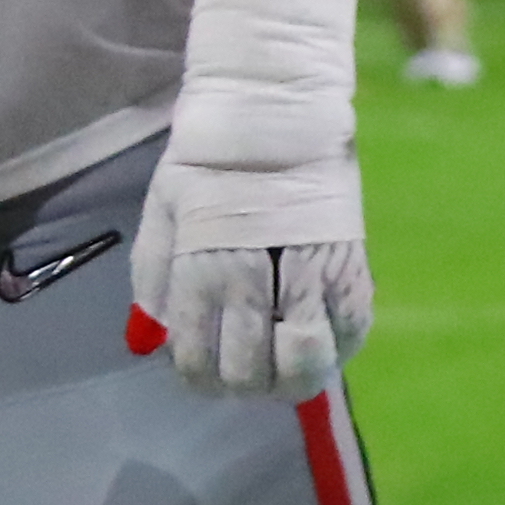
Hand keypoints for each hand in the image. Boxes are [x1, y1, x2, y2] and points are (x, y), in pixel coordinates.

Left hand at [127, 0, 372, 397]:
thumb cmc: (204, 168)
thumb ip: (156, 282)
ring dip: (293, 381)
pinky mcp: (348, 265)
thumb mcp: (160, 218)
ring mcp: (304, 275)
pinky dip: (338, 349)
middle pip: (250, 372)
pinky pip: (351, 329)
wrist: (271, 118)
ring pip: (304, 362)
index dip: (201, 380)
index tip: (205, 375)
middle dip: (244, 386)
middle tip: (246, 377)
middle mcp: (250, 281)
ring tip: (285, 373)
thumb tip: (154, 339)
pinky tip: (322, 345)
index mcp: (198, 271)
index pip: (197, 359)